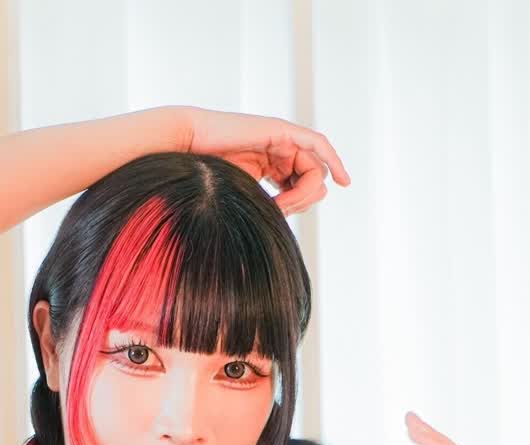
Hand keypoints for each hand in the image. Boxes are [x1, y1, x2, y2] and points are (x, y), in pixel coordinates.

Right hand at [178, 107, 349, 213]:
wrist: (186, 147)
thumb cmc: (206, 176)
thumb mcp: (244, 197)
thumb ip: (267, 207)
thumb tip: (283, 229)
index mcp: (271, 165)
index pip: (302, 187)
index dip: (299, 205)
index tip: (278, 214)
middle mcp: (279, 151)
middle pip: (314, 180)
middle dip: (304, 200)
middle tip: (280, 208)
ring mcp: (281, 139)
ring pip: (316, 169)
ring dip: (304, 192)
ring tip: (281, 201)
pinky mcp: (280, 131)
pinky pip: (318, 145)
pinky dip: (334, 160)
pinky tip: (343, 180)